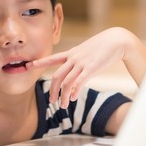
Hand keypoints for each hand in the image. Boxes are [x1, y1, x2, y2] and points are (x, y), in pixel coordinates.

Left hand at [27, 27, 145, 107]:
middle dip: (52, 90)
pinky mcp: (91, 68)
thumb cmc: (103, 46)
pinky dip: (74, 91)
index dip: (40, 63)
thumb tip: (75, 68)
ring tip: (63, 105)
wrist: (116, 40)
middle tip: (51, 101)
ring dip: (63, 96)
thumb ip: (79, 59)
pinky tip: (72, 98)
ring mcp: (81, 63)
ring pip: (66, 82)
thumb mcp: (86, 50)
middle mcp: (73, 58)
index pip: (52, 58)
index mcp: (71, 54)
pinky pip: (79, 82)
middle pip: (57, 76)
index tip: (28, 65)